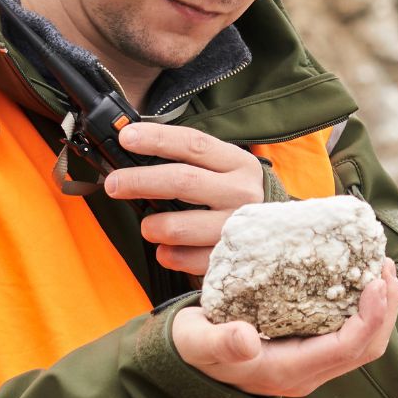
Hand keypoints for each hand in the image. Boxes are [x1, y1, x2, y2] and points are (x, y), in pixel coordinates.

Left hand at [104, 122, 263, 274]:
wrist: (283, 235)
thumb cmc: (238, 197)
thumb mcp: (226, 170)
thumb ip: (190, 161)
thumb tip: (136, 148)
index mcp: (238, 164)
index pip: (194, 144)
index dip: (157, 139)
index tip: (127, 138)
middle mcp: (241, 192)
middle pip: (182, 181)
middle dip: (140, 180)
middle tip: (114, 184)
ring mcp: (237, 227)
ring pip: (180, 225)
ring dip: (153, 226)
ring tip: (147, 226)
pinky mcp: (232, 258)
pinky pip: (188, 259)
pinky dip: (169, 255)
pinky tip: (166, 250)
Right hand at [172, 258, 397, 396]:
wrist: (187, 360)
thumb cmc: (192, 348)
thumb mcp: (197, 342)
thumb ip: (219, 342)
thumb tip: (246, 339)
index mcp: (288, 370)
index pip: (347, 349)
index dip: (371, 317)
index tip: (376, 280)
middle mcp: (308, 371)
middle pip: (367, 347)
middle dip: (385, 307)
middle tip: (384, 264)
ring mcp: (312, 362)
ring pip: (364, 341)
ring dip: (379, 305)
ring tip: (379, 265)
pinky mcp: (311, 347)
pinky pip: (350, 331)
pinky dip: (364, 305)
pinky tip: (359, 275)